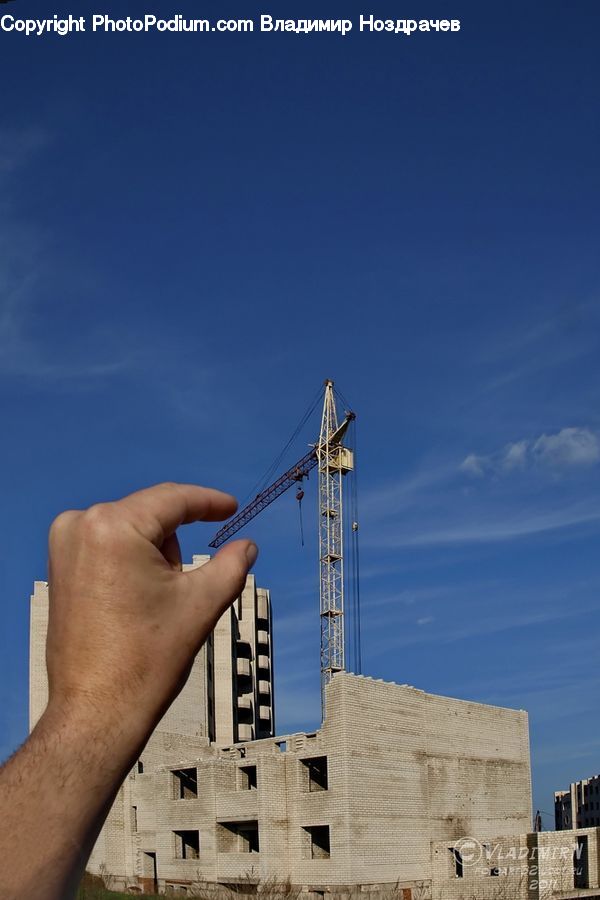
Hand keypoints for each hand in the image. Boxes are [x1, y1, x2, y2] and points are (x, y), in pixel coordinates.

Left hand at [45, 482, 257, 735]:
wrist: (96, 709)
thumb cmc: (146, 659)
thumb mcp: (202, 603)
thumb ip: (232, 564)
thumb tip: (247, 545)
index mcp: (114, 527)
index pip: (172, 499)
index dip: (208, 502)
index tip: (232, 508)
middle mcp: (80, 525)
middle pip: (151, 514)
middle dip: (178, 541)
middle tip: (186, 586)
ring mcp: (64, 544)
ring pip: (131, 528)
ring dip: (155, 551)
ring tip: (156, 602)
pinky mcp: (59, 564)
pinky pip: (108, 542)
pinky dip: (132, 558)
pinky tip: (138, 597)